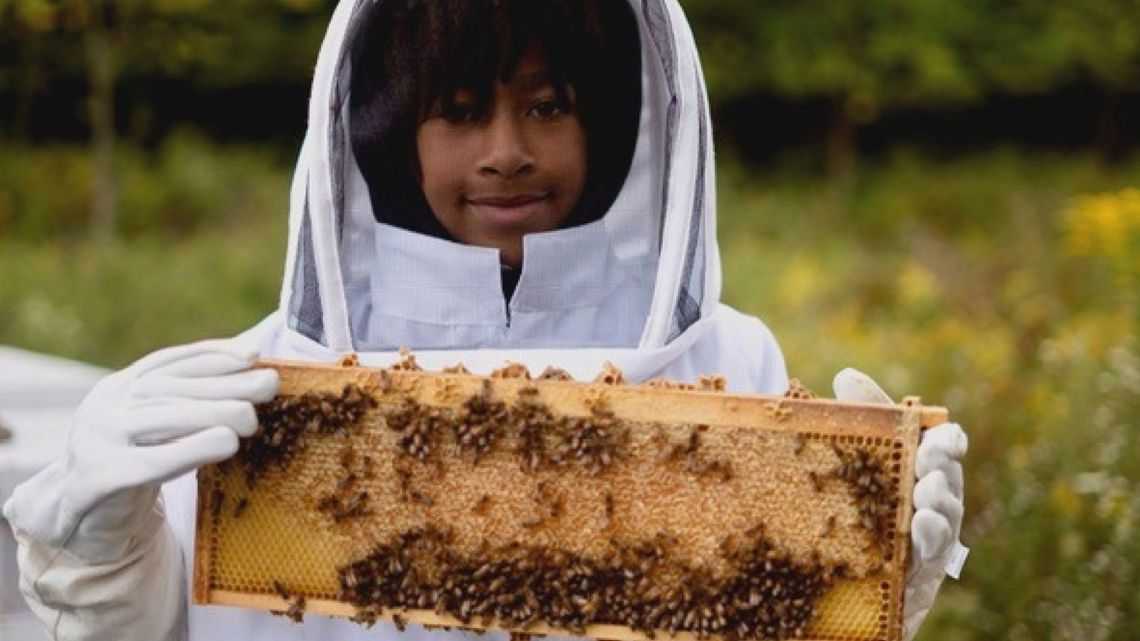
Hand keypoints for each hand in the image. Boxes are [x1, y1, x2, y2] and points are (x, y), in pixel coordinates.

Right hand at [3, 339, 277, 562]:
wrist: (81, 521)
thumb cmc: (135, 465)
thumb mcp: (156, 428)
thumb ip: (188, 402)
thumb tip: (254, 372)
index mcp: (117, 388)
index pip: (168, 362)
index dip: (212, 354)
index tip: (254, 354)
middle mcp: (103, 408)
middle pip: (170, 389)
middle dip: (224, 383)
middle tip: (268, 384)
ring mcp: (96, 442)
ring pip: (161, 419)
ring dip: (213, 412)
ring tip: (251, 417)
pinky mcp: (98, 480)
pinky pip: (150, 462)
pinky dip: (191, 449)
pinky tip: (226, 443)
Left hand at [833, 368, 968, 640]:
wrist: (843, 581)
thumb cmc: (862, 510)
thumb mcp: (859, 462)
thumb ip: (865, 420)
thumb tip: (847, 375)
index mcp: (924, 470)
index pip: (947, 448)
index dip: (948, 441)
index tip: (940, 436)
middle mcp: (935, 504)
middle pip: (948, 482)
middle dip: (940, 469)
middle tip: (925, 460)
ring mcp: (931, 542)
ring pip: (945, 521)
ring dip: (938, 505)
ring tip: (924, 495)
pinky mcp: (919, 576)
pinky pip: (930, 559)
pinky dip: (928, 541)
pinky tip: (920, 527)